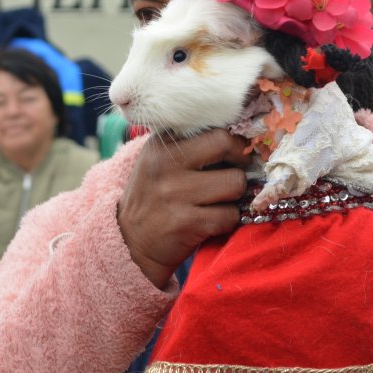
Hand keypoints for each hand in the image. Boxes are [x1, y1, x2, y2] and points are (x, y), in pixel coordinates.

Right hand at [118, 129, 248, 288]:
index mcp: (161, 144)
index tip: (233, 157)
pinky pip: (229, 215)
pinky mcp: (185, 223)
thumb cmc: (156, 196)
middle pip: (227, 147)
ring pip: (235, 183)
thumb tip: (243, 141)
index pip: (215, 131)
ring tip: (218, 202)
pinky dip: (227, 221)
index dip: (233, 145)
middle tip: (232, 177)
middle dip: (238, 165)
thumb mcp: (160, 161)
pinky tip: (210, 222)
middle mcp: (165, 164)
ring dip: (234, 197)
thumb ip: (192, 146)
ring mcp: (175, 194)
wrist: (130, 240)